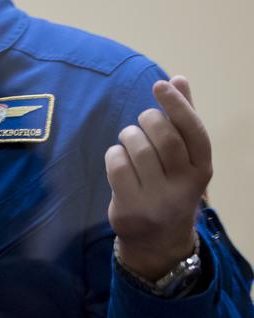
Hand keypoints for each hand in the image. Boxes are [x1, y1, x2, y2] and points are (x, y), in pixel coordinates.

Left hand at [105, 76, 210, 279]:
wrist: (159, 239)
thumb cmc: (170, 184)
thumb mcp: (184, 158)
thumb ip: (182, 120)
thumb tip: (179, 78)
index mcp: (203, 169)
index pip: (193, 131)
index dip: (177, 105)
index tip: (160, 85)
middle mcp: (184, 185)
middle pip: (163, 137)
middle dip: (147, 120)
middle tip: (142, 122)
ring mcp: (158, 199)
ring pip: (137, 149)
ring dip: (128, 136)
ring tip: (129, 141)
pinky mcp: (131, 208)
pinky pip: (117, 166)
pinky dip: (113, 154)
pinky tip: (118, 159)